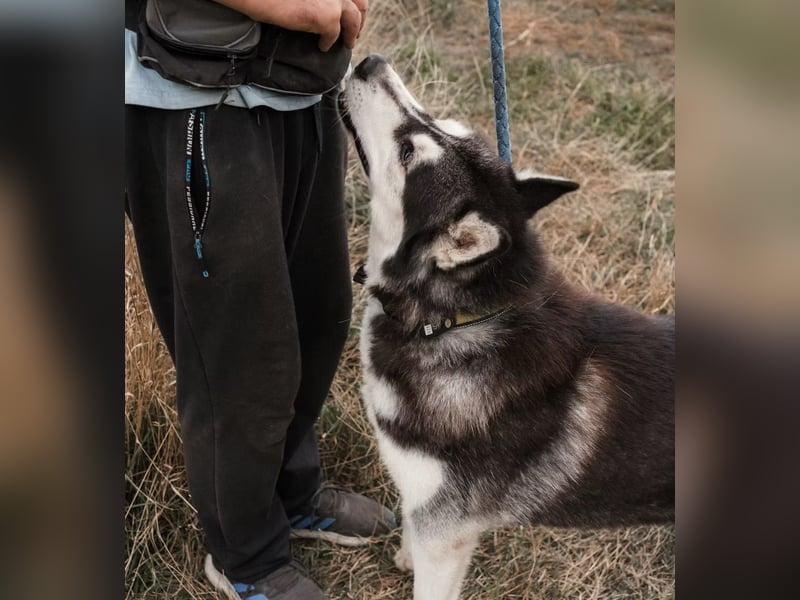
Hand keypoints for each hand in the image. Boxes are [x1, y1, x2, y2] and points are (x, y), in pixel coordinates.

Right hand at [219, 0, 368, 50]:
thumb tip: (330, 7)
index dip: (356, 5)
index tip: (353, 14)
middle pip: (359, 5)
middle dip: (359, 20)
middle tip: (354, 33)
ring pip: (353, 21)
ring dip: (351, 35)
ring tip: (346, 44)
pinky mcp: (327, 16)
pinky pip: (334, 35)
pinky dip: (329, 43)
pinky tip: (322, 47)